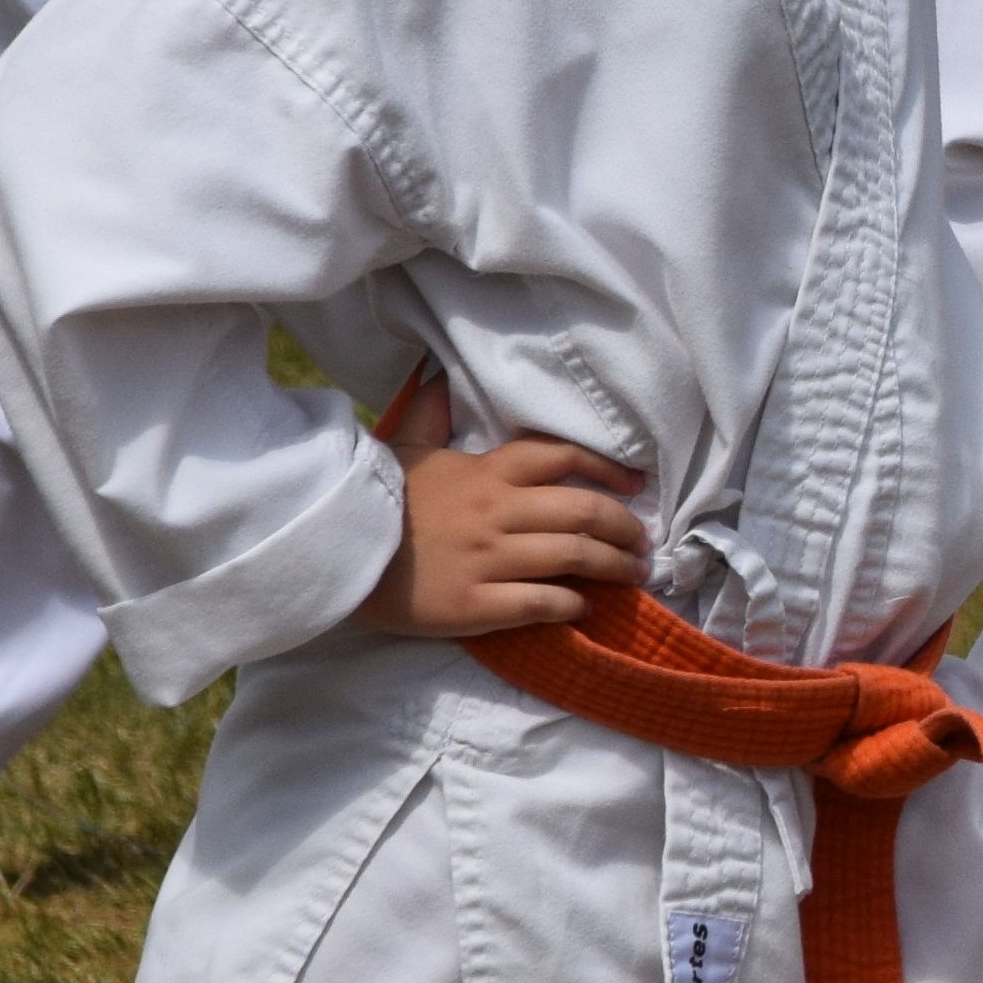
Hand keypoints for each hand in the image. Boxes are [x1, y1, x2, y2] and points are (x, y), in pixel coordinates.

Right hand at [353, 368, 646, 637]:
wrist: (338, 555)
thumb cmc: (380, 503)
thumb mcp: (405, 448)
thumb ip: (432, 414)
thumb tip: (438, 375)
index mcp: (486, 472)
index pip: (562, 456)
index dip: (607, 470)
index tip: (634, 487)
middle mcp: (497, 512)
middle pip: (584, 511)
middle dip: (626, 528)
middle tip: (644, 543)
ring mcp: (489, 559)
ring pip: (574, 557)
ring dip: (615, 566)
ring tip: (634, 574)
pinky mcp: (477, 604)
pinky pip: (542, 602)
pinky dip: (573, 605)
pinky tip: (585, 607)